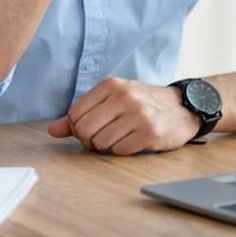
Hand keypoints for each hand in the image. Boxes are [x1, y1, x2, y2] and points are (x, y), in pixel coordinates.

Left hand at [47, 77, 200, 155]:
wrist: (183, 107)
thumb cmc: (143, 103)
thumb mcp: (112, 100)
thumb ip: (82, 113)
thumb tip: (52, 130)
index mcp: (111, 85)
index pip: (75, 114)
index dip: (78, 128)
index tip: (91, 127)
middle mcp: (125, 97)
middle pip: (85, 130)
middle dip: (89, 140)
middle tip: (102, 137)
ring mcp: (139, 114)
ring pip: (101, 143)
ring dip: (107, 146)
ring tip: (121, 137)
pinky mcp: (150, 133)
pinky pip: (120, 151)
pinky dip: (123, 150)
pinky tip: (134, 141)